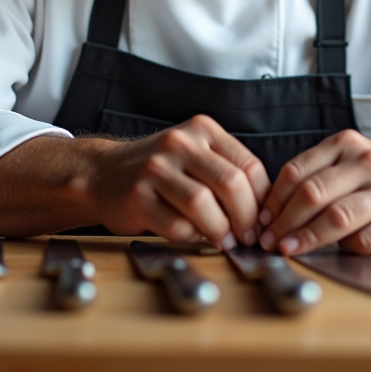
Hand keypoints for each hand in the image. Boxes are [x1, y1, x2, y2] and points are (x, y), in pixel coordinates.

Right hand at [89, 115, 270, 249]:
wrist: (103, 173)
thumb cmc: (160, 170)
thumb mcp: (197, 155)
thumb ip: (228, 172)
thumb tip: (266, 211)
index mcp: (203, 130)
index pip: (249, 165)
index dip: (263, 200)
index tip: (264, 220)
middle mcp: (179, 143)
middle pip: (231, 184)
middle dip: (247, 218)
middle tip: (248, 237)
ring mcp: (155, 169)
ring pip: (203, 205)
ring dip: (220, 231)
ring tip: (224, 241)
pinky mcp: (137, 197)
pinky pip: (177, 225)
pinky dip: (192, 237)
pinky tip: (193, 236)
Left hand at [256, 130, 370, 255]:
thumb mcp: (353, 161)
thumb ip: (318, 175)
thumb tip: (272, 210)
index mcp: (349, 145)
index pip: (297, 171)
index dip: (273, 199)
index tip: (262, 219)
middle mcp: (369, 164)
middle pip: (312, 194)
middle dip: (283, 222)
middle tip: (269, 239)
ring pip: (335, 218)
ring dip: (305, 238)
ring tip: (289, 249)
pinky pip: (363, 241)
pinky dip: (345, 249)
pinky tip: (337, 251)